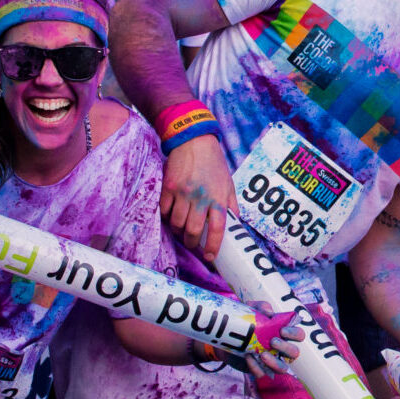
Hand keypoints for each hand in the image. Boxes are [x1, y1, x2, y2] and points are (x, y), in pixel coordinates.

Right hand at [160, 135, 236, 261]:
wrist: (194, 142)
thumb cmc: (214, 164)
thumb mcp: (229, 183)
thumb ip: (231, 204)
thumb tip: (235, 223)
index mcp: (218, 198)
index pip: (218, 229)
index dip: (213, 246)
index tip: (210, 257)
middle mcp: (201, 198)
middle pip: (193, 231)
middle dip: (192, 242)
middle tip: (193, 243)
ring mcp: (182, 193)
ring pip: (176, 224)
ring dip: (178, 231)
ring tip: (182, 230)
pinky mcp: (168, 188)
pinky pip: (164, 211)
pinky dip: (166, 217)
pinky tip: (171, 216)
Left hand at [245, 303, 303, 377]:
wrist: (227, 336)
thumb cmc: (247, 321)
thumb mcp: (253, 310)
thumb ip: (262, 307)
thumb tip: (269, 313)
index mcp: (285, 334)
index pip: (299, 335)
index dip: (294, 334)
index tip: (282, 330)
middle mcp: (282, 349)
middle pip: (295, 353)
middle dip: (286, 347)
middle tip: (272, 341)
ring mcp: (271, 361)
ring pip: (283, 368)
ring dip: (275, 363)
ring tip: (263, 355)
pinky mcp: (259, 370)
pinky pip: (262, 374)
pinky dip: (256, 367)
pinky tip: (248, 357)